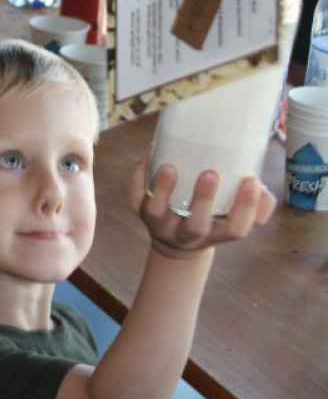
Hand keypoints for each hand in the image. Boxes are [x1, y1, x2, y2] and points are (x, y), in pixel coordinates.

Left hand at [129, 162, 275, 256]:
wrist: (175, 241)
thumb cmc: (212, 218)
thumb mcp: (233, 218)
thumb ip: (255, 203)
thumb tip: (262, 184)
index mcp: (215, 234)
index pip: (235, 229)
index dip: (245, 209)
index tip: (251, 181)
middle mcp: (187, 234)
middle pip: (195, 225)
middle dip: (203, 200)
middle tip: (210, 173)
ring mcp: (161, 224)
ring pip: (158, 212)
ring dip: (163, 189)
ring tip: (171, 167)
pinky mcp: (140, 212)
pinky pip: (135, 196)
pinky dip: (138, 177)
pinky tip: (148, 157)